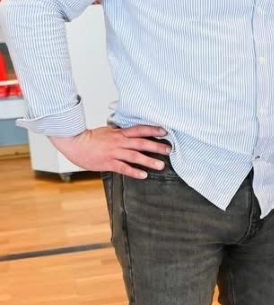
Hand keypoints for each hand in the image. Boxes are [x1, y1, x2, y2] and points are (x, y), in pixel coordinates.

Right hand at [50, 125, 171, 177]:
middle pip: (141, 143)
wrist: (75, 143)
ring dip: (149, 161)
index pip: (139, 129)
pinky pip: (123, 168)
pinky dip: (134, 172)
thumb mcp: (108, 131)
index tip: (164, 132)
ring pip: (135, 156)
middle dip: (156, 146)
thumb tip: (132, 133)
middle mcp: (119, 142)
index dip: (153, 130)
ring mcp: (114, 152)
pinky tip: (143, 175)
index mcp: (119, 133)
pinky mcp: (108, 163)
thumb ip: (120, 133)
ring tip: (160, 165)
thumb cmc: (90, 138)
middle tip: (168, 150)